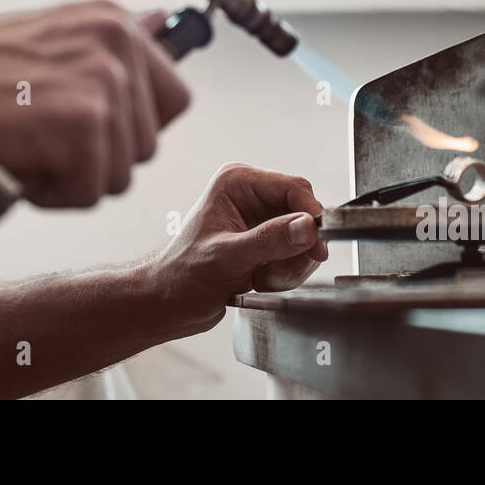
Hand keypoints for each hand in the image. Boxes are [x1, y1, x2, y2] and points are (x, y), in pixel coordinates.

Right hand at [0, 0, 189, 206]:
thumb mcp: (45, 47)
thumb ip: (104, 52)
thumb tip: (162, 25)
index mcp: (109, 19)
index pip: (171, 99)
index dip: (123, 131)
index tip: (76, 127)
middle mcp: (114, 40)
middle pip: (147, 146)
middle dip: (94, 159)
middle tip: (34, 136)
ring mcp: (101, 79)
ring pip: (120, 175)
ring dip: (68, 178)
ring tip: (20, 144)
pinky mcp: (82, 122)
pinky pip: (89, 193)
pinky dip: (47, 196)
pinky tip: (12, 161)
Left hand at [149, 163, 327, 333]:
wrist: (169, 302)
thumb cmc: (183, 274)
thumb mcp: (227, 257)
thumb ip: (269, 241)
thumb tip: (307, 226)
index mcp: (237, 182)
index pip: (294, 188)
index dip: (310, 216)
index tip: (316, 247)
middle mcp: (251, 194)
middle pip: (304, 215)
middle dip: (296, 250)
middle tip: (275, 273)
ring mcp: (260, 218)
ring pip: (304, 238)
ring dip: (290, 266)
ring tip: (261, 279)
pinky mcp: (266, 240)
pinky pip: (296, 254)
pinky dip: (286, 273)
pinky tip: (260, 280)